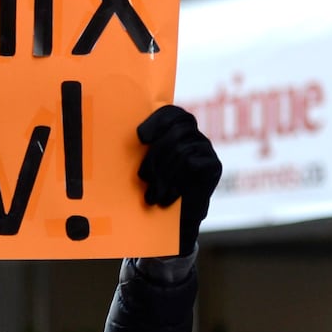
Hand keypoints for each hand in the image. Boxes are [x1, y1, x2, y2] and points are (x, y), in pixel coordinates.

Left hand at [137, 105, 221, 255]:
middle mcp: (194, 135)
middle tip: (143, 177)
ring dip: (163, 174)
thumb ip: (142, 149)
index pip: (171, 112)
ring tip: (152, 195)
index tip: (141, 138)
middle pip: (177, 131)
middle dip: (156, 155)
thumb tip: (118, 136)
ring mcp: (206, 148)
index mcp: (176, 129)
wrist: (178, 218)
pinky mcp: (214, 165)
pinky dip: (175, 183)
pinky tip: (167, 197)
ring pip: (182, 149)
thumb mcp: (147, 165)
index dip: (156, 121)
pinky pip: (192, 163)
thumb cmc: (157, 187)